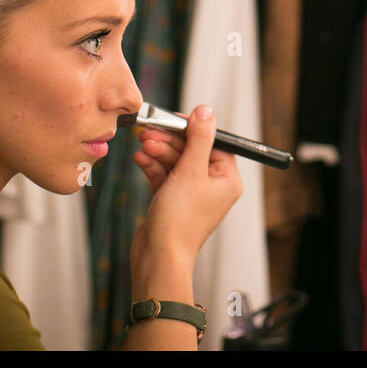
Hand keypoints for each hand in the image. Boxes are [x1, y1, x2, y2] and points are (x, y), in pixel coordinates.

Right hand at [129, 104, 243, 291]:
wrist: (158, 256)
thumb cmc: (180, 221)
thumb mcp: (190, 172)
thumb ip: (198, 139)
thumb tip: (206, 111)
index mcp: (226, 180)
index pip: (214, 142)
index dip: (193, 129)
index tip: (174, 118)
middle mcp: (212, 186)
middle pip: (191, 150)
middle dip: (169, 140)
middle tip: (150, 131)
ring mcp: (191, 194)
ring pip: (175, 161)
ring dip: (158, 152)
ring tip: (142, 145)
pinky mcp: (172, 200)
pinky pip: (164, 175)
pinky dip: (152, 166)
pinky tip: (139, 159)